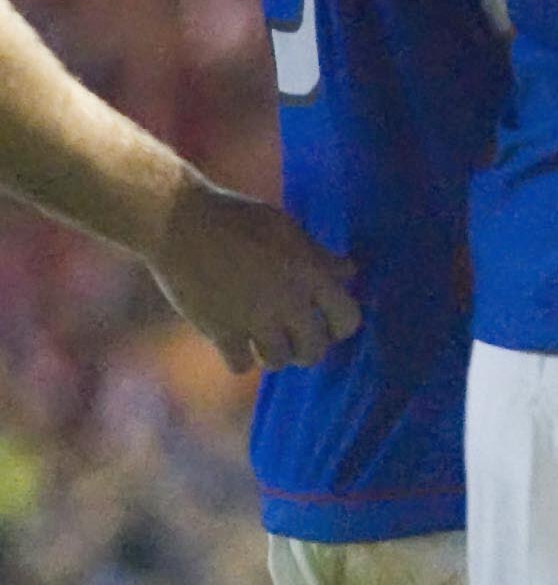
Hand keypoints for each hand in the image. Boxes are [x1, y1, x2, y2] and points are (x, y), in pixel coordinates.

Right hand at [146, 177, 360, 372]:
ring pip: (278, 362)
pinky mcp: (221, 331)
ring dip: (274, 355)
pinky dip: (240, 359)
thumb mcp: (288, 229)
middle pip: (314, 350)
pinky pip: (240, 365)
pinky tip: (236, 342)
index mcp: (311, 273)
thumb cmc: (237, 219)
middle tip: (296, 339)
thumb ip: (319, 256)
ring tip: (265, 340)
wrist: (180, 223)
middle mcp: (289, 301)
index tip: (328, 324)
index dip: (340, 326)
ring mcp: (255, 319)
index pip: (347, 319)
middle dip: (307, 348)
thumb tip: (349, 271)